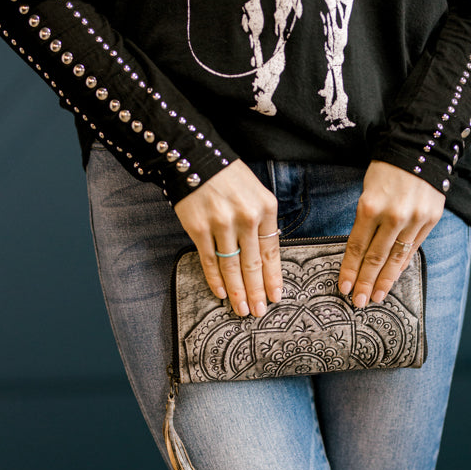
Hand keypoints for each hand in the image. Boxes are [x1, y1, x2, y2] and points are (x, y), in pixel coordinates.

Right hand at [174, 160, 281, 316]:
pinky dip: (215, 279)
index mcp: (265, 208)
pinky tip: (221, 293)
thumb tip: (264, 256)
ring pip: (232, 266)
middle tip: (259, 312)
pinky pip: (209, 260)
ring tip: (242, 309)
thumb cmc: (228, 177)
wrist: (194, 157)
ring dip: (237, 291)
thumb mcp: (255, 193)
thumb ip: (261, 222)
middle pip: (253, 264)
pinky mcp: (199, 228)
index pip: (271, 251)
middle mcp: (246, 217)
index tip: (275, 296)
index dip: (273, 277)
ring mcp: (221, 224)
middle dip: (257, 292)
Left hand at [338, 160, 445, 305]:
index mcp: (370, 206)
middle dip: (364, 282)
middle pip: (375, 257)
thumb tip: (361, 253)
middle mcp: (392, 216)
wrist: (421, 148)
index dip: (349, 270)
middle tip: (358, 302)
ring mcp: (414, 220)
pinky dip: (402, 266)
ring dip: (384, 281)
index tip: (344, 287)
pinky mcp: (430, 220)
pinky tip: (393, 278)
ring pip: (395, 258)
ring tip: (375, 297)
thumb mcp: (368, 190)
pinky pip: (412, 249)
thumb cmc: (388, 169)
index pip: (356, 246)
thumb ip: (366, 220)